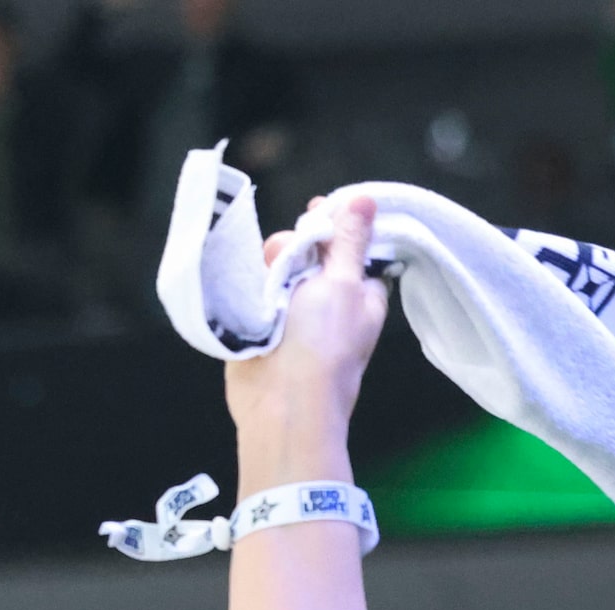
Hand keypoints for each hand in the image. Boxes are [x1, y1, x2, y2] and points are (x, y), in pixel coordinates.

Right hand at [224, 193, 387, 496]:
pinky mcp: (262, 322)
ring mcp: (293, 312)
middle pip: (309, 248)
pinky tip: (250, 294)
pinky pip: (254, 288)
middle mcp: (328, 298)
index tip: (319, 211)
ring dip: (270, 266)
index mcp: (360, 289)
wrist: (281, 405)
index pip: (351, 241)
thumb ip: (350, 239)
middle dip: (296, 245)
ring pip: (277, 265)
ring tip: (268, 287)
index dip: (335, 222)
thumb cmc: (323, 347)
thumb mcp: (344, 283)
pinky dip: (250, 285)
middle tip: (291, 260)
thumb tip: (365, 199)